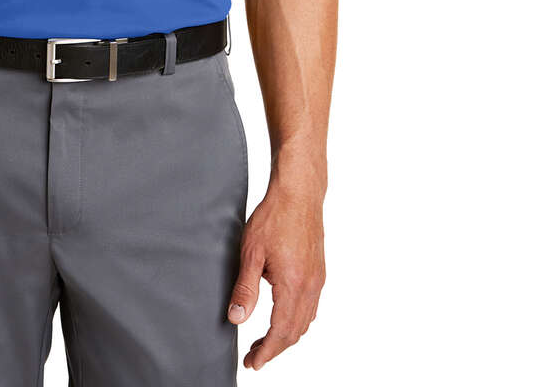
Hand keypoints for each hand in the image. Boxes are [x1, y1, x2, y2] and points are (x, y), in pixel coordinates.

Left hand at [227, 184, 324, 370]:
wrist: (299, 193)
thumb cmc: (274, 216)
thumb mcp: (251, 252)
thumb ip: (245, 288)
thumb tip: (236, 318)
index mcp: (293, 285)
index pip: (281, 332)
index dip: (266, 352)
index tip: (252, 363)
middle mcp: (310, 287)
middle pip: (295, 332)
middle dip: (274, 348)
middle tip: (254, 356)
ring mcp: (317, 279)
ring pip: (305, 321)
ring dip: (286, 335)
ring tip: (264, 340)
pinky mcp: (318, 271)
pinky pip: (311, 307)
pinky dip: (297, 320)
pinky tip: (282, 316)